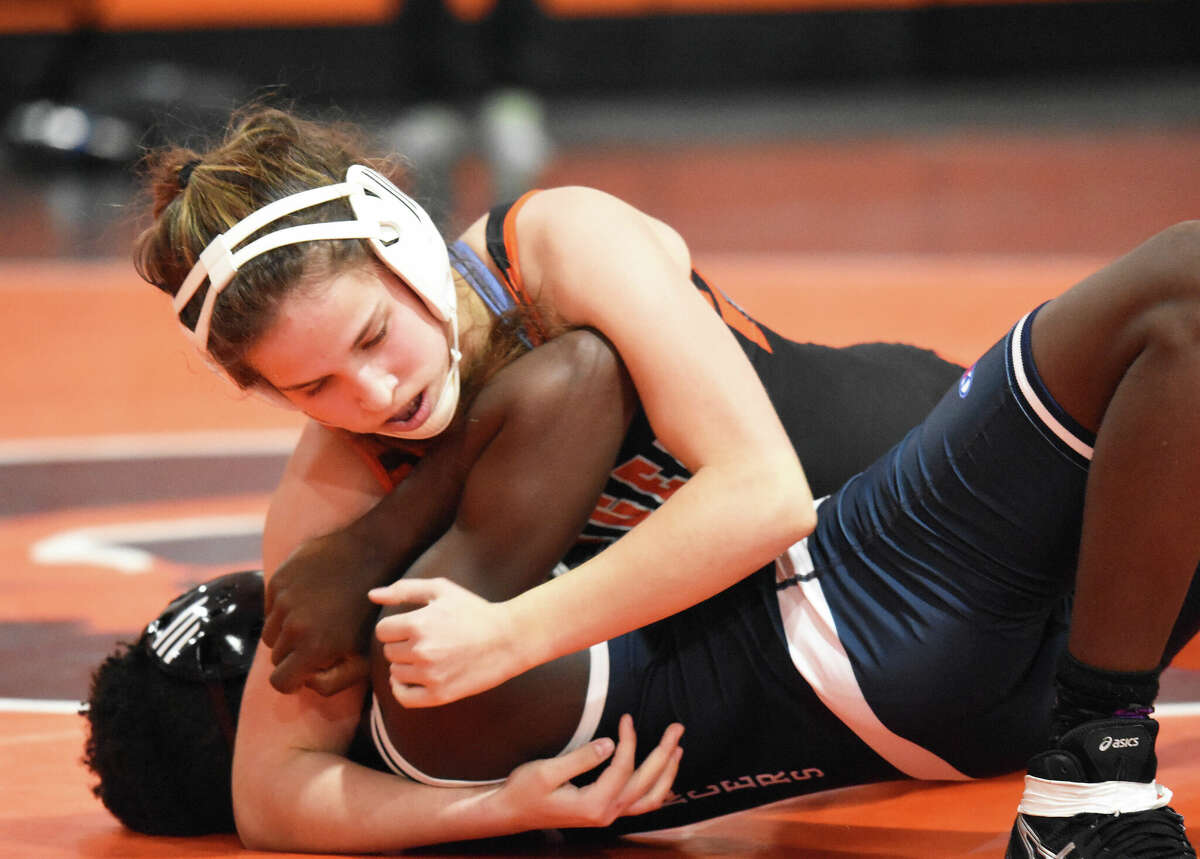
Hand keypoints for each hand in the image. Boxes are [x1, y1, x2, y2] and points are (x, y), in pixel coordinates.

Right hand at [263, 529, 388, 694]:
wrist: (373, 555)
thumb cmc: (373, 611)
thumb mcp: (365, 657)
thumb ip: (333, 683)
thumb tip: (305, 682)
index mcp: (313, 648)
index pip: (279, 682)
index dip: (291, 681)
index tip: (304, 672)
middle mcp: (293, 626)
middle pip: (276, 656)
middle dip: (292, 655)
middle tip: (315, 642)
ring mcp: (284, 601)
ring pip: (270, 632)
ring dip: (286, 633)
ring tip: (313, 621)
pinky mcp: (279, 579)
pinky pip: (271, 607)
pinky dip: (284, 609)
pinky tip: (309, 600)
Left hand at [369, 577, 522, 706]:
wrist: (508, 639)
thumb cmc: (473, 611)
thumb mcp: (441, 590)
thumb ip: (404, 590)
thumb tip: (372, 595)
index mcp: (418, 624)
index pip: (383, 631)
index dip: (396, 627)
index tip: (413, 626)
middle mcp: (421, 651)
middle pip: (389, 651)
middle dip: (402, 644)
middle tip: (427, 640)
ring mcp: (430, 675)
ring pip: (396, 672)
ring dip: (406, 664)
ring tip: (429, 655)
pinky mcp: (439, 695)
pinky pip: (404, 697)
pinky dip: (402, 688)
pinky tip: (413, 678)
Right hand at [498, 715, 683, 829]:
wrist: (511, 812)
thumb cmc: (525, 790)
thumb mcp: (547, 772)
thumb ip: (582, 759)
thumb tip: (610, 744)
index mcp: (593, 804)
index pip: (622, 768)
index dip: (629, 740)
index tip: (627, 717)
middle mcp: (606, 814)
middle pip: (646, 783)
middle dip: (664, 754)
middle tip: (677, 728)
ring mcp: (607, 815)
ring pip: (649, 798)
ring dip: (667, 773)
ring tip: (678, 749)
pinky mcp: (604, 811)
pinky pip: (640, 803)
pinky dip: (657, 787)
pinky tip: (662, 772)